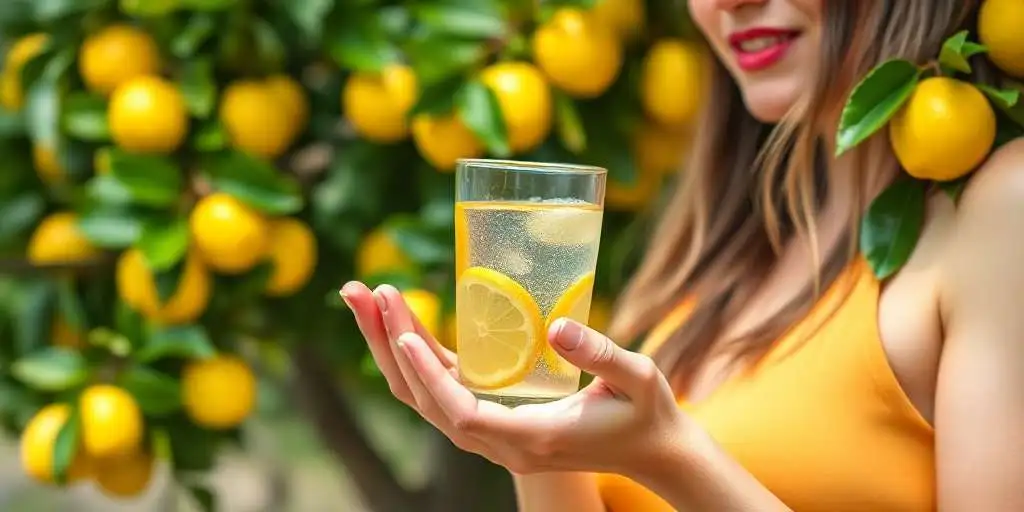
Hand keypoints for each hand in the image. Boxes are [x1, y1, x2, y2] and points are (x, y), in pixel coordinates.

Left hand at [340, 280, 686, 476]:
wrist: (652, 452)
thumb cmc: (647, 414)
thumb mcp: (638, 378)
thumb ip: (601, 355)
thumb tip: (558, 326)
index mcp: (533, 437)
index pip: (462, 414)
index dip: (428, 376)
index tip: (402, 333)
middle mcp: (503, 445)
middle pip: (427, 403)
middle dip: (388, 347)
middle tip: (359, 292)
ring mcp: (496, 437)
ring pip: (427, 399)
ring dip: (392, 349)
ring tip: (366, 298)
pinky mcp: (497, 422)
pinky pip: (444, 393)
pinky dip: (419, 358)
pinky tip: (403, 324)